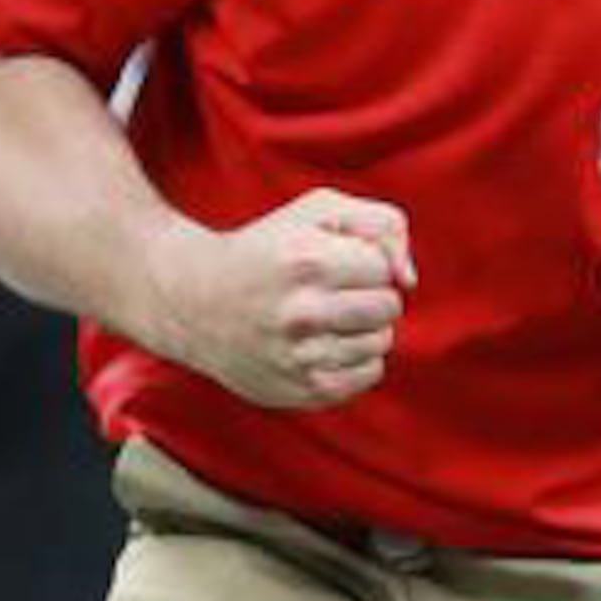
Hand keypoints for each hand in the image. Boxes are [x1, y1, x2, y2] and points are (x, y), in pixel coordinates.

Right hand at [139, 190, 411, 409]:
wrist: (191, 301)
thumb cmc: (269, 248)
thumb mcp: (321, 210)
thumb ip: (384, 225)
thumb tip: (408, 280)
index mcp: (306, 262)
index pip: (385, 270)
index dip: (365, 263)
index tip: (332, 262)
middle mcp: (300, 313)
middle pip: (389, 308)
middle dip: (370, 295)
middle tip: (333, 291)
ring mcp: (297, 357)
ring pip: (380, 343)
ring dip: (363, 328)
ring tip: (323, 317)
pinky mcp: (298, 391)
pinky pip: (367, 376)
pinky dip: (357, 360)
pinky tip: (325, 344)